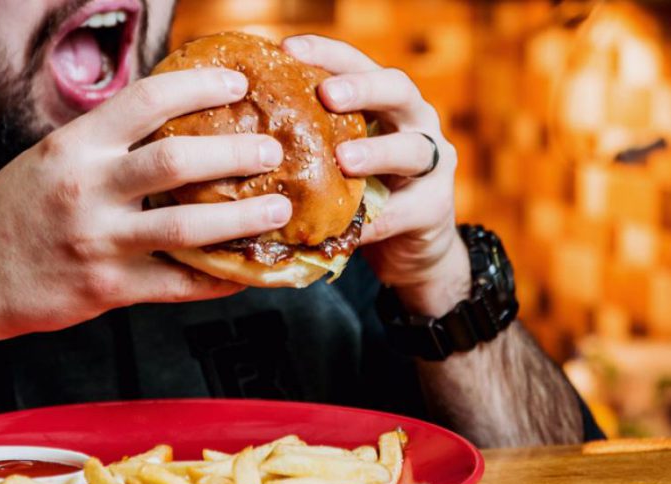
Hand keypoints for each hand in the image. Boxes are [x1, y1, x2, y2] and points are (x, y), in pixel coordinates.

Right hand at [0, 68, 291, 340]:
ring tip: (278, 209)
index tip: (237, 84)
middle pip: (177, 160)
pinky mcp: (108, 288)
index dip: (200, 86)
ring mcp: (99, 241)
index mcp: (74, 147)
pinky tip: (246, 272)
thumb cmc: (10, 213)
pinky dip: (219, 278)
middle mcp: (87, 189)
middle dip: (235, 152)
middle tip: (271, 150)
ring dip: (242, 217)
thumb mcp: (49, 161)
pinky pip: (178, 284)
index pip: (147, 100)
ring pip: (187, 227)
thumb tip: (169, 123)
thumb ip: (104, 145)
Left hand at [283, 35, 470, 316]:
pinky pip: (404, 212)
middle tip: (327, 95)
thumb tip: (236, 133)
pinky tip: (346, 227)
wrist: (407, 247)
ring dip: (377, 151)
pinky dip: (375, 220)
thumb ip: (307, 141)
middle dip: (362, 89)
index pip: (357, 64)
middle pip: (398, 90)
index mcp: (384, 102)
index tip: (288, 49)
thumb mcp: (333, 158)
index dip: (326, 54)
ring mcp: (432, 165)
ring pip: (413, 149)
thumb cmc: (357, 192)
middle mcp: (415, 122)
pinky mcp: (434, 209)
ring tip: (345, 159)